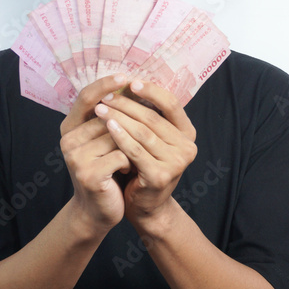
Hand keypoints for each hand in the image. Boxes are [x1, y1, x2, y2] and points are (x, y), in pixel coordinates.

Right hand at [59, 74, 132, 235]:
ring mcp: (76, 158)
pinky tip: (127, 172)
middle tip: (140, 135)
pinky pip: (122, 156)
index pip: (86, 96)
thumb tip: (129, 83)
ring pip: (117, 136)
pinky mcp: (89, 174)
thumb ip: (109, 117)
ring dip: (131, 146)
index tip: (126, 75)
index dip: (105, 84)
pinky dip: (130, 163)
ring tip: (130, 158)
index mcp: (69, 128)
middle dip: (128, 123)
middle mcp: (68, 140)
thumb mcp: (103, 141)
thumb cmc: (106, 171)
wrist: (97, 212)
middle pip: (106, 116)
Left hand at [94, 79, 197, 226]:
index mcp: (188, 133)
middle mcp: (188, 147)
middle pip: (152, 117)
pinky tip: (106, 127)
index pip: (171, 103)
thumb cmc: (143, 167)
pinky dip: (120, 136)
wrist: (145, 206)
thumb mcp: (151, 140)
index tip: (130, 81)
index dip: (151, 90)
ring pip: (142, 132)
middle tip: (107, 95)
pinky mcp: (161, 175)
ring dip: (119, 117)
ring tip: (101, 108)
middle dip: (127, 104)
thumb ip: (148, 117)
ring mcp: (177, 163)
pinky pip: (135, 150)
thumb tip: (130, 81)